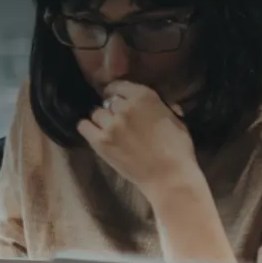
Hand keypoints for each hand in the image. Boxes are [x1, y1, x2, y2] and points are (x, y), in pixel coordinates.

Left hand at [76, 80, 200, 193]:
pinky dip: (88, 128)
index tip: (118, 100)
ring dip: (102, 120)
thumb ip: (160, 106)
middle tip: (118, 121)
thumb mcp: (175, 118)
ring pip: (96, 113)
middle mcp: (124, 107)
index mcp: (145, 96)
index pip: (119, 86)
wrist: (168, 176)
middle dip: (113, 109)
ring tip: (109, 130)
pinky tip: (95, 134)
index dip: (118, 93)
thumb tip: (153, 104)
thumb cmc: (178, 149)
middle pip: (108, 101)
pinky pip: (83, 127)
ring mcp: (111, 124)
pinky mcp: (100, 142)